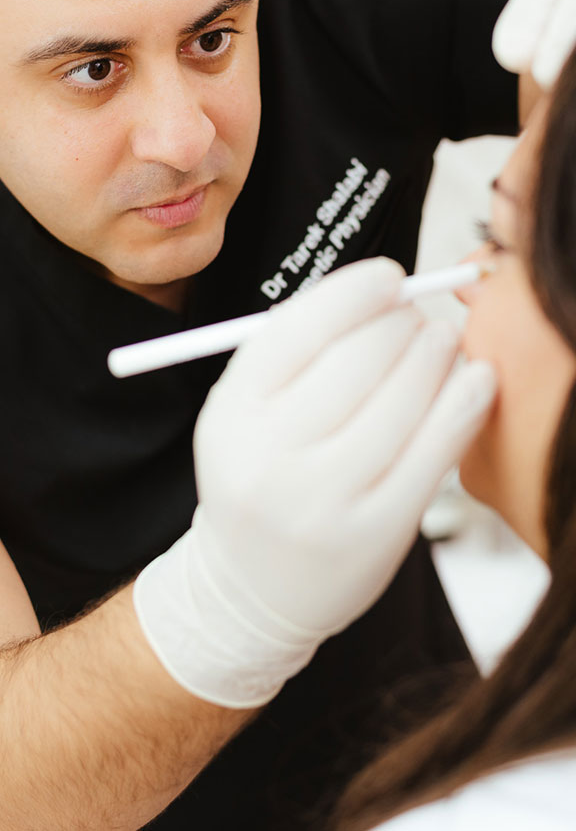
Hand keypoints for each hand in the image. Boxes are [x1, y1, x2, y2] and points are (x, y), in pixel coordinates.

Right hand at [134, 259, 496, 706]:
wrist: (254, 590)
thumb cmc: (262, 482)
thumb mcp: (246, 415)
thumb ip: (297, 352)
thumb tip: (377, 291)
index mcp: (230, 415)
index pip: (299, 329)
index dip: (355, 292)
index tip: (389, 278)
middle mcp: (270, 456)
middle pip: (356, 357)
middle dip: (401, 322)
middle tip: (418, 317)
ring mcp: (323, 500)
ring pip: (402, 399)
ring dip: (436, 354)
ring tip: (444, 344)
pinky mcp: (375, 532)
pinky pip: (435, 449)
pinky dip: (464, 402)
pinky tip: (475, 380)